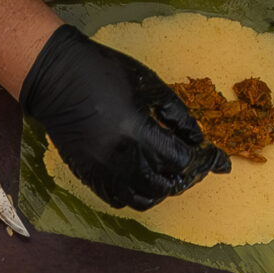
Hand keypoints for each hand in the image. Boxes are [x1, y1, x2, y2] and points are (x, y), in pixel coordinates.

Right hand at [20, 25, 228, 210]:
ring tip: (168, 174)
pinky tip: (142, 178)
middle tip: (193, 165)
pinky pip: (118, 200)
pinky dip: (136, 194)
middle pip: (166, 186)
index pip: (182, 161)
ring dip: (161, 190)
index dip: (204, 161)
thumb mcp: (149, 85)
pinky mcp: (87, 175)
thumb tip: (197, 139)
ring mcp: (102, 171)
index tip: (217, 160)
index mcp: (138, 133)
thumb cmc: (104, 73)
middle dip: (186, 177)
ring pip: (143, 199)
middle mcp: (121, 159)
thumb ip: (178, 115)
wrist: (57, 78)